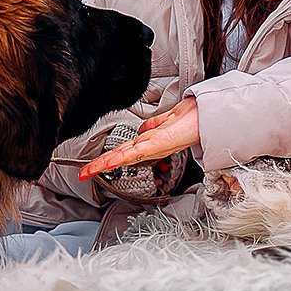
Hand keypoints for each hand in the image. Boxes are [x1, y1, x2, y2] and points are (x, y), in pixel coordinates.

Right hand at [80, 96, 199, 178]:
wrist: (206, 117)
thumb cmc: (190, 119)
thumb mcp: (166, 121)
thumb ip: (153, 126)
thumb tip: (141, 130)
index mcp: (149, 142)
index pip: (123, 151)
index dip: (106, 158)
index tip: (91, 166)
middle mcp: (149, 147)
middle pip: (119, 156)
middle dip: (100, 166)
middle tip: (83, 173)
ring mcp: (153, 147)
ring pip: (124, 156)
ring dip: (105, 164)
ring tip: (89, 171)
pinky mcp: (158, 144)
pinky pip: (137, 152)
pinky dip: (122, 157)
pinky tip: (110, 162)